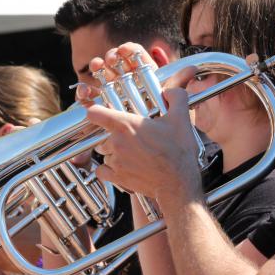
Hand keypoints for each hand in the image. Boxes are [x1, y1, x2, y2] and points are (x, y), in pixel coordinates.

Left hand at [87, 79, 203, 204]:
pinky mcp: (116, 177)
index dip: (96, 111)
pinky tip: (122, 167)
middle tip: (131, 139)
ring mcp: (115, 160)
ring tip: (131, 154)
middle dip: (112, 135)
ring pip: (103, 153)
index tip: (102, 113)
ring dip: (112, 152)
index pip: (94, 113)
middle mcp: (116, 142)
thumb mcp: (181, 119)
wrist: (178, 183)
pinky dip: (108, 170)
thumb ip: (175, 97)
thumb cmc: (178, 152)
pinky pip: (102, 171)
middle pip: (101, 134)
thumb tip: (169, 90)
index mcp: (126, 125)